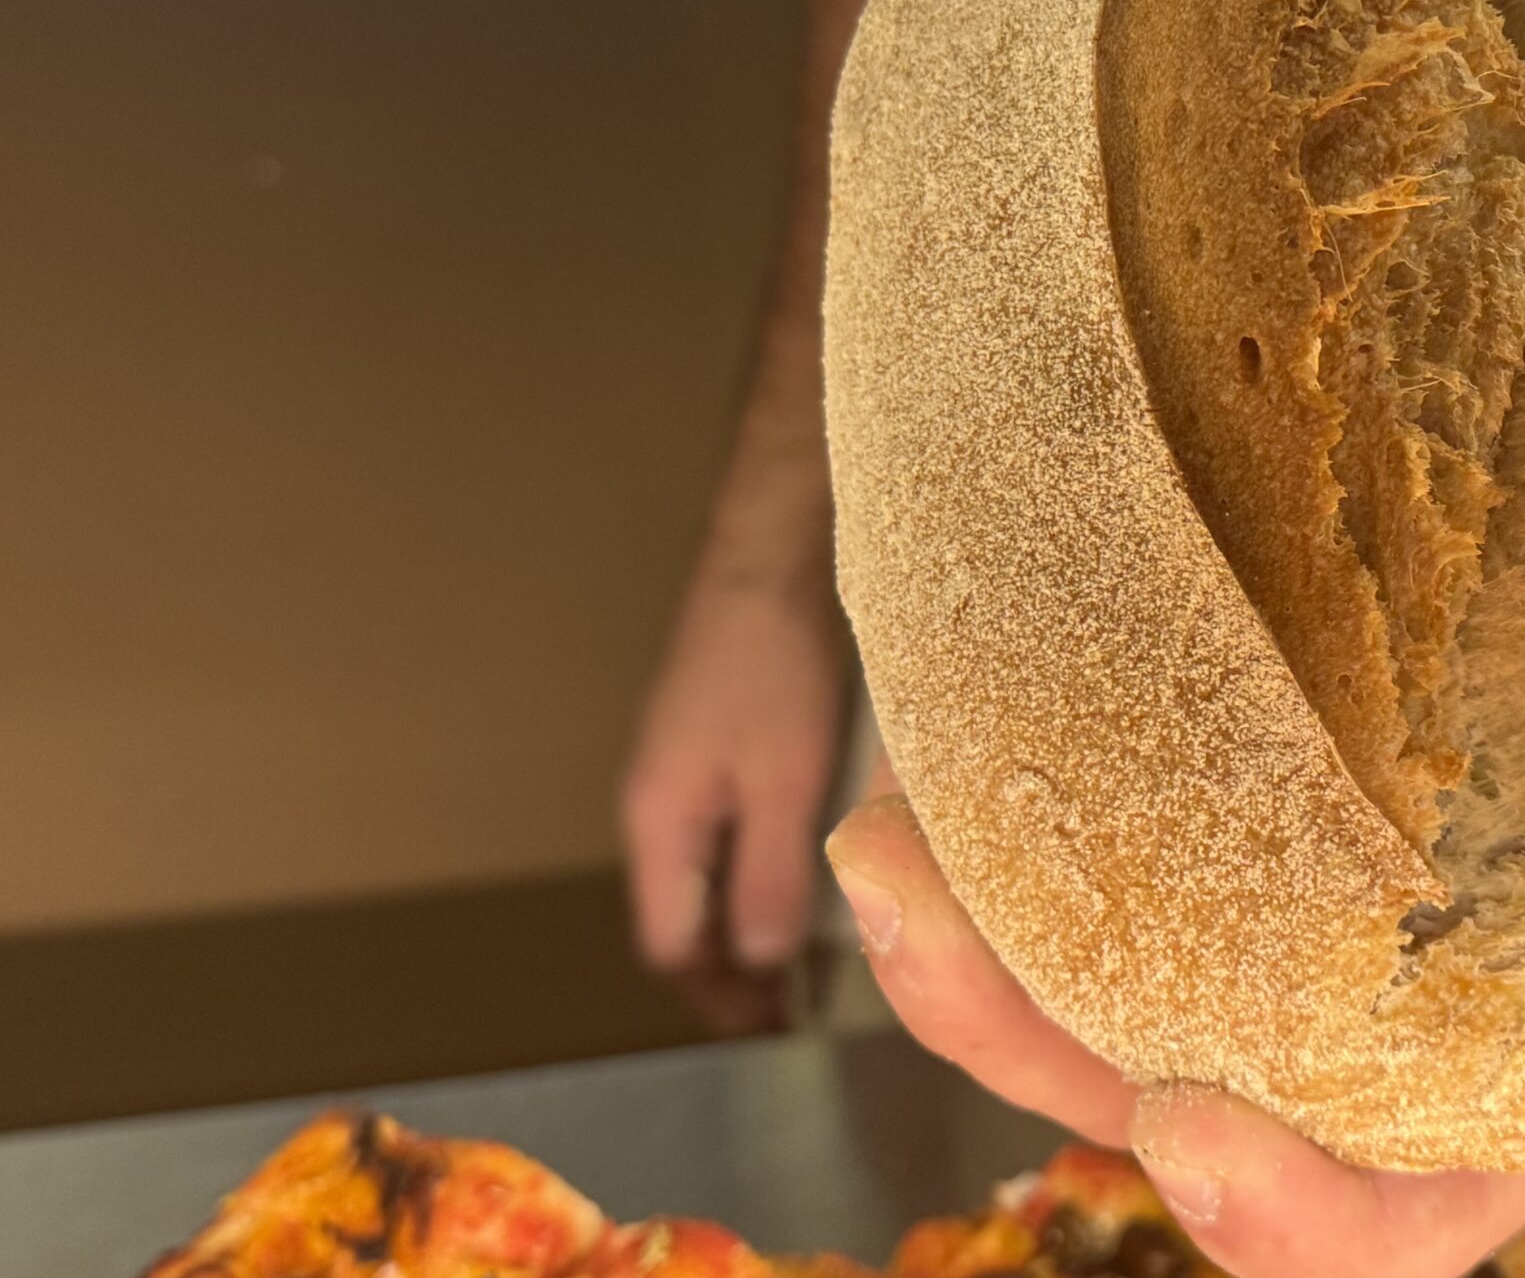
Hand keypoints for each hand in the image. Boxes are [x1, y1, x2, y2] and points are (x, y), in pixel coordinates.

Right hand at [621, 535, 845, 982]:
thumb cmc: (774, 660)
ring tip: (805, 954)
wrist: (773, 555)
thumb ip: (767, 874)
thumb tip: (756, 963)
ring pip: (706, 869)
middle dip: (729, 967)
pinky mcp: (719, 737)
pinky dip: (760, 865)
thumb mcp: (783, 779)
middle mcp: (659, 800)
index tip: (768, 1028)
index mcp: (659, 820)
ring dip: (747, 917)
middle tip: (789, 1006)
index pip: (669, 943)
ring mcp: (685, 766)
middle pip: (681, 912)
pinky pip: (729, 826)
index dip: (716, 994)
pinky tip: (809, 867)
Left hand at [825, 699, 1524, 1277]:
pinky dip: (1004, 779)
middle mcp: (1400, 991)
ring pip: (1104, 964)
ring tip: (891, 849)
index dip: (1319, 1210)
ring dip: (985, 940)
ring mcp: (1293, 875)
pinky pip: (1088, 799)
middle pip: (1205, 1095)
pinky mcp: (1223, 744)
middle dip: (1068, 1068)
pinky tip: (937, 709)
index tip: (1216, 1148)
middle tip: (941, 943)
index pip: (1424, 1190)